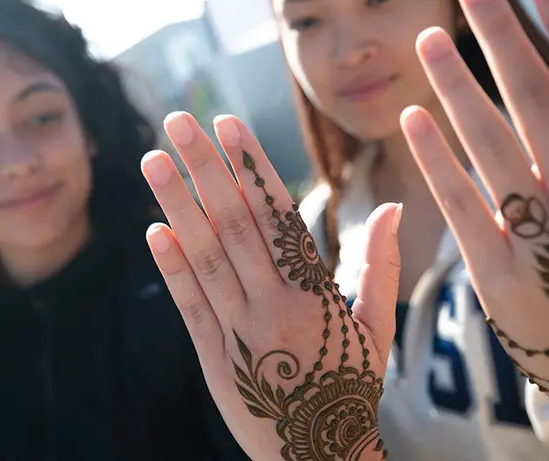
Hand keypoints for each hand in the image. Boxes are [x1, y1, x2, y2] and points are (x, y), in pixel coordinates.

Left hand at [141, 112, 401, 460]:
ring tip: (153, 159)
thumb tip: (395, 207)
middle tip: (178, 121)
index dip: (250, 167)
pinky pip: (189, 306)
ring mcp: (239, 333)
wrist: (321, 459)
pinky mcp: (213, 360)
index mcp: (315, 293)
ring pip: (206, 257)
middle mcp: (275, 306)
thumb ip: (379, 264)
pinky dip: (171, 267)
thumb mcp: (376, 327)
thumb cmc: (352, 388)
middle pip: (235, 224)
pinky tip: (154, 230)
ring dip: (177, 205)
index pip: (277, 215)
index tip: (228, 126)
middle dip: (205, 169)